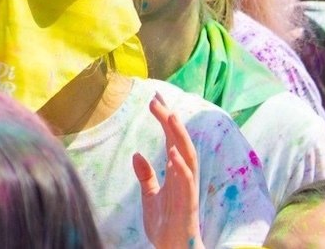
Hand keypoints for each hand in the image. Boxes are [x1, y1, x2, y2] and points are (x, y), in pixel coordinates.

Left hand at [132, 95, 202, 248]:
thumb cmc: (165, 225)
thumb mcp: (150, 197)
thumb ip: (146, 177)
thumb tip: (137, 155)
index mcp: (176, 173)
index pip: (172, 140)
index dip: (165, 119)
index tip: (155, 99)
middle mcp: (184, 177)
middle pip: (180, 142)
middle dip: (170, 120)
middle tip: (157, 100)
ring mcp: (187, 189)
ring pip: (188, 157)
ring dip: (179, 137)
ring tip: (170, 116)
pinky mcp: (188, 204)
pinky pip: (187, 183)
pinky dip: (181, 167)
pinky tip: (172, 153)